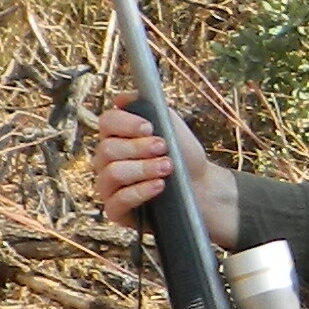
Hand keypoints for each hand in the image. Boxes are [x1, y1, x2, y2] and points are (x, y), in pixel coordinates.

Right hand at [94, 103, 241, 249]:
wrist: (202, 187)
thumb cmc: (184, 155)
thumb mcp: (171, 126)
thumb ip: (150, 108)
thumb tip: (122, 98)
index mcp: (117, 136)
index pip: (106, 122)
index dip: (125, 123)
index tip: (150, 128)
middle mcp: (106, 160)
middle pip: (108, 149)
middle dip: (139, 148)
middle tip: (164, 148)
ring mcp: (108, 186)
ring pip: (112, 173)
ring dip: (143, 168)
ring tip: (167, 167)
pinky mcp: (115, 210)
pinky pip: (118, 200)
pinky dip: (141, 191)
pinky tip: (159, 186)